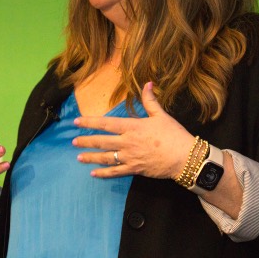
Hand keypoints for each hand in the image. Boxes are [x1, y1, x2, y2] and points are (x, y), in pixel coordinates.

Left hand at [73, 82, 194, 178]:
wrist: (184, 157)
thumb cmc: (173, 134)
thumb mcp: (161, 115)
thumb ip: (150, 100)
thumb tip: (147, 83)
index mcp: (132, 127)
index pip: (106, 123)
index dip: (90, 122)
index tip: (77, 122)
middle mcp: (127, 142)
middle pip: (102, 141)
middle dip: (86, 141)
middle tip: (74, 141)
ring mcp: (129, 157)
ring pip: (106, 157)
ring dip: (91, 157)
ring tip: (78, 157)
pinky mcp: (135, 169)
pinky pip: (115, 172)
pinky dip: (104, 173)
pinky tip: (94, 173)